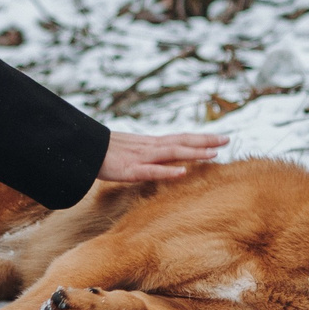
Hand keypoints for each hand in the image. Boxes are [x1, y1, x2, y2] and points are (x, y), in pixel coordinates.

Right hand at [99, 130, 227, 182]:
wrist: (81, 149)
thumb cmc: (102, 152)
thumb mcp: (128, 151)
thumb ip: (145, 155)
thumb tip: (159, 159)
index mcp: (149, 143)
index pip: (180, 138)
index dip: (200, 137)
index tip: (219, 136)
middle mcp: (149, 147)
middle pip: (182, 141)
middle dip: (205, 140)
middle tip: (228, 138)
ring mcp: (140, 157)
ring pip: (172, 153)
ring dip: (194, 152)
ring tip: (214, 153)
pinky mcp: (129, 170)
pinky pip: (152, 171)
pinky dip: (168, 171)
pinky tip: (183, 172)